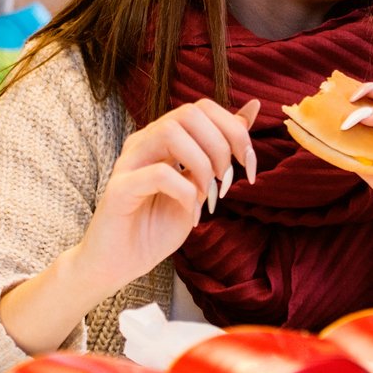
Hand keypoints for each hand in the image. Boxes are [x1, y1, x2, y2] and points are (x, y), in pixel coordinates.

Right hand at [67, 98, 259, 295]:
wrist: (120, 264)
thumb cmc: (157, 227)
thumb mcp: (200, 185)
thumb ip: (220, 149)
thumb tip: (252, 108)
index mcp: (163, 139)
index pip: (202, 108)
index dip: (234, 130)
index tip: (249, 166)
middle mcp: (144, 142)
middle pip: (189, 113)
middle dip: (221, 145)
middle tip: (226, 182)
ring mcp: (129, 162)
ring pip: (171, 132)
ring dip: (202, 163)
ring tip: (208, 195)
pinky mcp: (119, 188)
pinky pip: (159, 173)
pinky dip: (185, 191)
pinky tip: (190, 212)